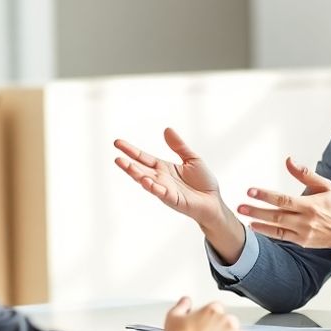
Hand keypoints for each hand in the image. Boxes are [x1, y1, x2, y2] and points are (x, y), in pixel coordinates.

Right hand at [113, 128, 232, 229]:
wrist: (214, 201)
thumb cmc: (203, 182)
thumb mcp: (192, 158)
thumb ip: (179, 146)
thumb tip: (167, 129)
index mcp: (163, 167)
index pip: (143, 157)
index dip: (130, 150)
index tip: (117, 143)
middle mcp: (160, 179)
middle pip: (140, 170)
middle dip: (128, 165)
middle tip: (116, 158)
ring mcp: (165, 190)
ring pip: (147, 182)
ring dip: (136, 175)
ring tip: (126, 166)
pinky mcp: (174, 200)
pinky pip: (162, 194)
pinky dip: (154, 188)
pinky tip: (146, 181)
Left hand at [237, 157, 330, 260]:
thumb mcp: (325, 186)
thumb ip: (305, 174)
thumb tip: (288, 160)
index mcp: (311, 205)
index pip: (284, 200)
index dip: (266, 196)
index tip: (251, 191)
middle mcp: (306, 221)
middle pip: (277, 215)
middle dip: (257, 211)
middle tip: (240, 206)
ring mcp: (303, 233)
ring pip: (277, 228)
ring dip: (259, 222)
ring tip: (244, 217)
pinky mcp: (302, 241)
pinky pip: (281, 237)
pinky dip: (267, 232)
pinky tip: (255, 226)